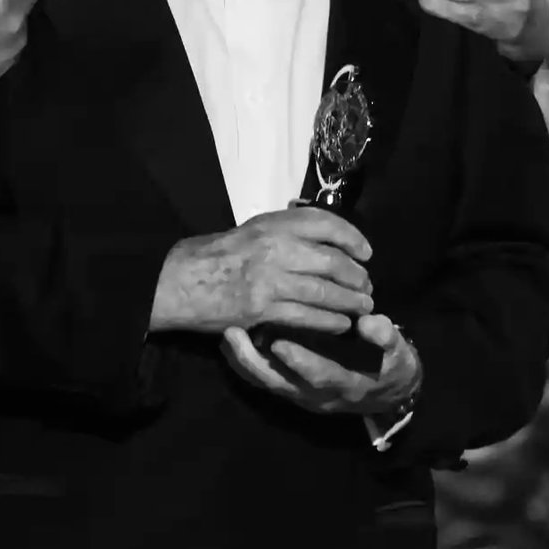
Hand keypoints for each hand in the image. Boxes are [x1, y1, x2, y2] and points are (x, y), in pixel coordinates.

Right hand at [150, 206, 373, 335]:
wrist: (180, 280)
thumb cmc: (214, 254)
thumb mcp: (251, 230)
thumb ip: (284, 232)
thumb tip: (322, 241)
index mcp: (272, 224)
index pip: (325, 223)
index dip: (352, 237)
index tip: (365, 252)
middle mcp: (275, 247)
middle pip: (333, 262)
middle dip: (357, 277)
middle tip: (367, 287)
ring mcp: (270, 279)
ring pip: (325, 292)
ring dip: (350, 302)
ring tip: (362, 307)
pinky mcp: (262, 309)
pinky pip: (308, 317)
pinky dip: (330, 322)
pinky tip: (340, 325)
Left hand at [222, 313, 419, 416]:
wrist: (387, 390)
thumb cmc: (390, 365)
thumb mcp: (396, 352)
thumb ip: (386, 337)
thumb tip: (373, 323)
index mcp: (346, 384)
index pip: (320, 376)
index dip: (300, 362)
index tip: (279, 343)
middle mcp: (318, 395)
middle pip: (281, 384)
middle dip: (254, 362)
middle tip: (233, 336)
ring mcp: (301, 394)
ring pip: (266, 383)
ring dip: (243, 362)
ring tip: (223, 335)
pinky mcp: (290, 387)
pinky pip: (263, 379)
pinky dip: (244, 364)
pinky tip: (228, 343)